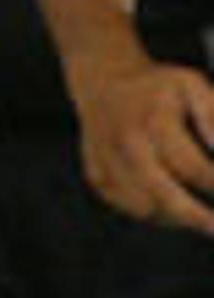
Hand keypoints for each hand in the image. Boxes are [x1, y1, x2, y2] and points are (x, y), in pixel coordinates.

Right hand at [75, 59, 213, 233]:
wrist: (101, 79)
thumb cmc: (156, 86)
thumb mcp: (191, 83)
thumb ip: (212, 114)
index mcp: (152, 120)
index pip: (192, 167)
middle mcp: (125, 144)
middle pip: (163, 195)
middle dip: (197, 217)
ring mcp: (106, 162)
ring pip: (144, 208)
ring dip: (177, 218)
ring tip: (201, 218)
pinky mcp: (96, 175)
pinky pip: (127, 207)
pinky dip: (154, 214)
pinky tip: (173, 208)